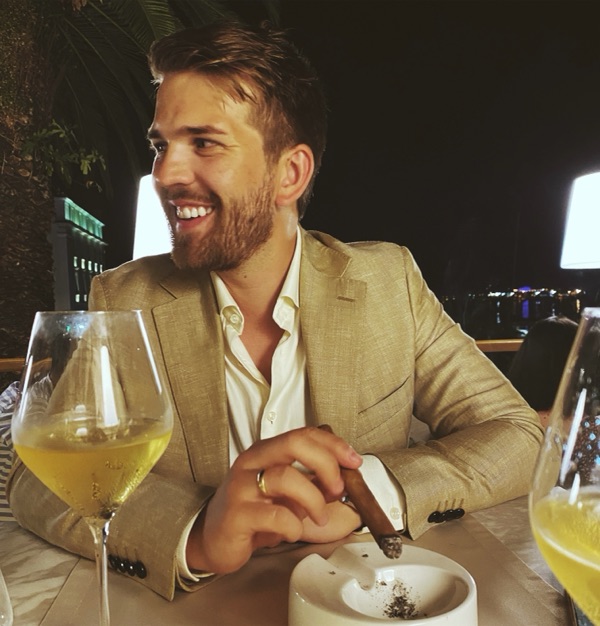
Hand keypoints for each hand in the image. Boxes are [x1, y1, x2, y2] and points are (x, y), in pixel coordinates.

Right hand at [185, 426, 361, 573]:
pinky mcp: (237, 515)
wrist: (213, 538)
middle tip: (338, 488)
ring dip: (313, 499)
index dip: (333, 445)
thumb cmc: (253, 511)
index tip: (353, 461)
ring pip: (286, 477)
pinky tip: (293, 530)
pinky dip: (294, 525)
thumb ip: (310, 482)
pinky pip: (276, 515)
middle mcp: (252, 462)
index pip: (304, 435)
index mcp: (266, 452)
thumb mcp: (285, 492)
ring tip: (319, 517)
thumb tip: (343, 480)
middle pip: (294, 444)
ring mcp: (243, 487)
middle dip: (326, 463)